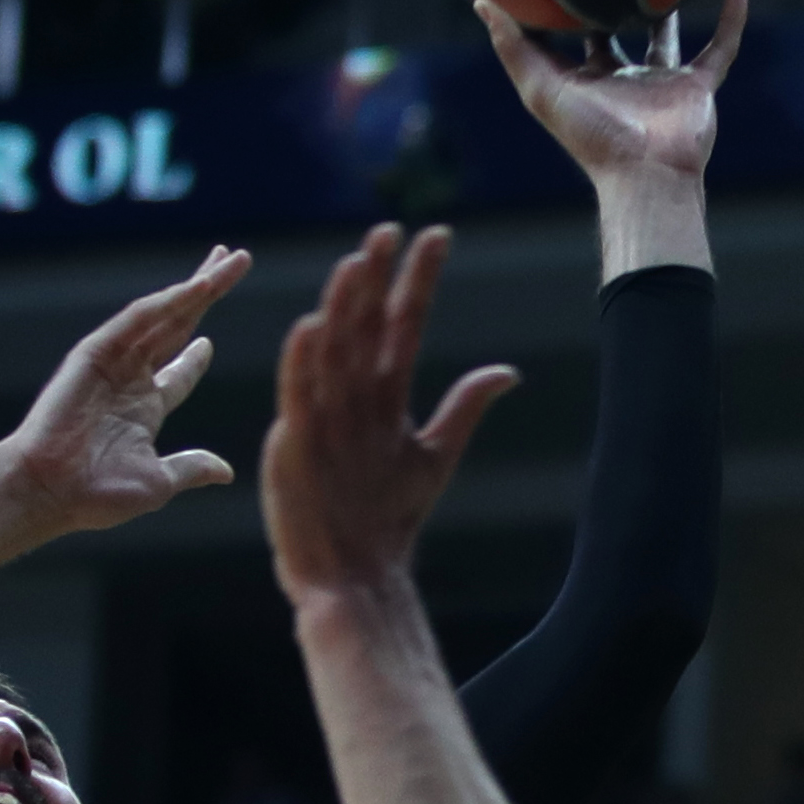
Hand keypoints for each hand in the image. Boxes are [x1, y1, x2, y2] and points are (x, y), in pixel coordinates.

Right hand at [0, 245, 252, 531]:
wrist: (51, 490)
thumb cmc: (97, 495)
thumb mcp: (159, 482)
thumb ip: (192, 467)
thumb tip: (226, 471)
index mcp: (144, 409)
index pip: (178, 370)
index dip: (196, 354)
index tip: (209, 341)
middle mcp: (130, 378)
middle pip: (178, 326)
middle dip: (206, 295)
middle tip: (235, 262)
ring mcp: (113, 362)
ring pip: (164, 312)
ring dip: (197, 285)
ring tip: (228, 258)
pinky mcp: (95, 351)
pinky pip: (139, 318)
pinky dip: (169, 301)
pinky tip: (199, 287)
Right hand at [260, 225, 518, 606]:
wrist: (358, 572)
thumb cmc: (389, 518)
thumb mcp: (435, 456)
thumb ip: (464, 408)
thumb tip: (507, 369)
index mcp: (383, 396)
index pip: (401, 324)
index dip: (417, 281)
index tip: (435, 236)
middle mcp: (350, 397)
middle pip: (363, 326)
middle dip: (375, 279)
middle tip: (387, 231)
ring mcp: (322, 418)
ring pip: (333, 351)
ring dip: (342, 307)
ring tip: (356, 264)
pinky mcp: (297, 445)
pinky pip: (300, 398)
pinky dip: (303, 363)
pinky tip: (312, 326)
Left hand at [475, 0, 748, 180]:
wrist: (646, 172)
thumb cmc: (591, 137)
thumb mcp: (540, 88)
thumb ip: (513, 47)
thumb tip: (483, 0)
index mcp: (585, 80)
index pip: (569, 35)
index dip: (560, 7)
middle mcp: (622, 79)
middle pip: (615, 30)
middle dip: (611, 1)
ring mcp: (661, 82)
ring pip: (665, 35)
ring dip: (668, 5)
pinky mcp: (697, 86)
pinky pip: (721, 48)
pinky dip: (733, 21)